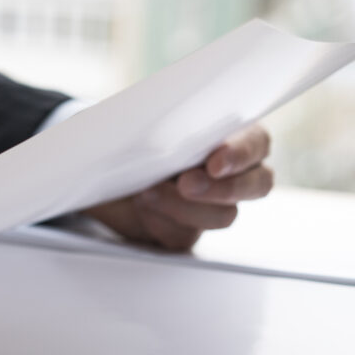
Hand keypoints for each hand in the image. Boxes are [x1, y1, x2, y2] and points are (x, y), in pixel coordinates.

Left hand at [84, 124, 272, 250]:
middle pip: (257, 185)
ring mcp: (213, 204)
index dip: (240, 154)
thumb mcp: (146, 120)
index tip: (215, 162)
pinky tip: (143, 208)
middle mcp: (232, 171)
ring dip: (184, 206)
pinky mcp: (186, 230)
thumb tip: (174, 119)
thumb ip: (171, 121)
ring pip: (223, 215)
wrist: (98, 170)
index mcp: (232, 134)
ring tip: (147, 192)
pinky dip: (162, 221)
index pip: (256, 143)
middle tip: (186, 183)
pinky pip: (185, 235)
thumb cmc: (129, 137)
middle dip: (222, 187)